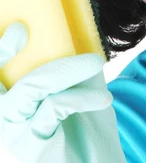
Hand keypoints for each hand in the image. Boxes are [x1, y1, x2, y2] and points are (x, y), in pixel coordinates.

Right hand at [0, 21, 125, 162]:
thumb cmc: (87, 126)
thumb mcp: (80, 87)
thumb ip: (72, 64)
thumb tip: (80, 31)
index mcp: (11, 101)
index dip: (0, 52)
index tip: (19, 30)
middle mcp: (4, 119)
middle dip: (16, 53)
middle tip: (40, 36)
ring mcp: (14, 135)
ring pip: (31, 87)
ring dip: (66, 69)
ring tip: (96, 63)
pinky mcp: (31, 147)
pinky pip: (53, 107)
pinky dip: (81, 96)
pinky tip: (103, 98)